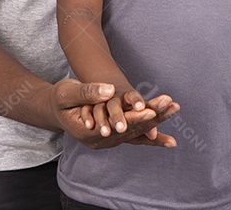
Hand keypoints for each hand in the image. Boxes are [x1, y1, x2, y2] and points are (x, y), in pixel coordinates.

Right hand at [48, 79, 178, 148]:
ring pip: (137, 134)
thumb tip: (109, 89)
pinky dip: (152, 137)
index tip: (150, 110)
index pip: (117, 125)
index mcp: (88, 132)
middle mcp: (101, 141)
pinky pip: (136, 138)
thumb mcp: (67, 92)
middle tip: (171, 106)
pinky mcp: (115, 136)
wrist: (56, 110)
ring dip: (157, 121)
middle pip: (131, 131)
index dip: (134, 118)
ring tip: (174, 108)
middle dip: (153, 117)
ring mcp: (109, 141)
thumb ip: (87, 92)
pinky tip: (169, 140)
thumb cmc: (60, 99)